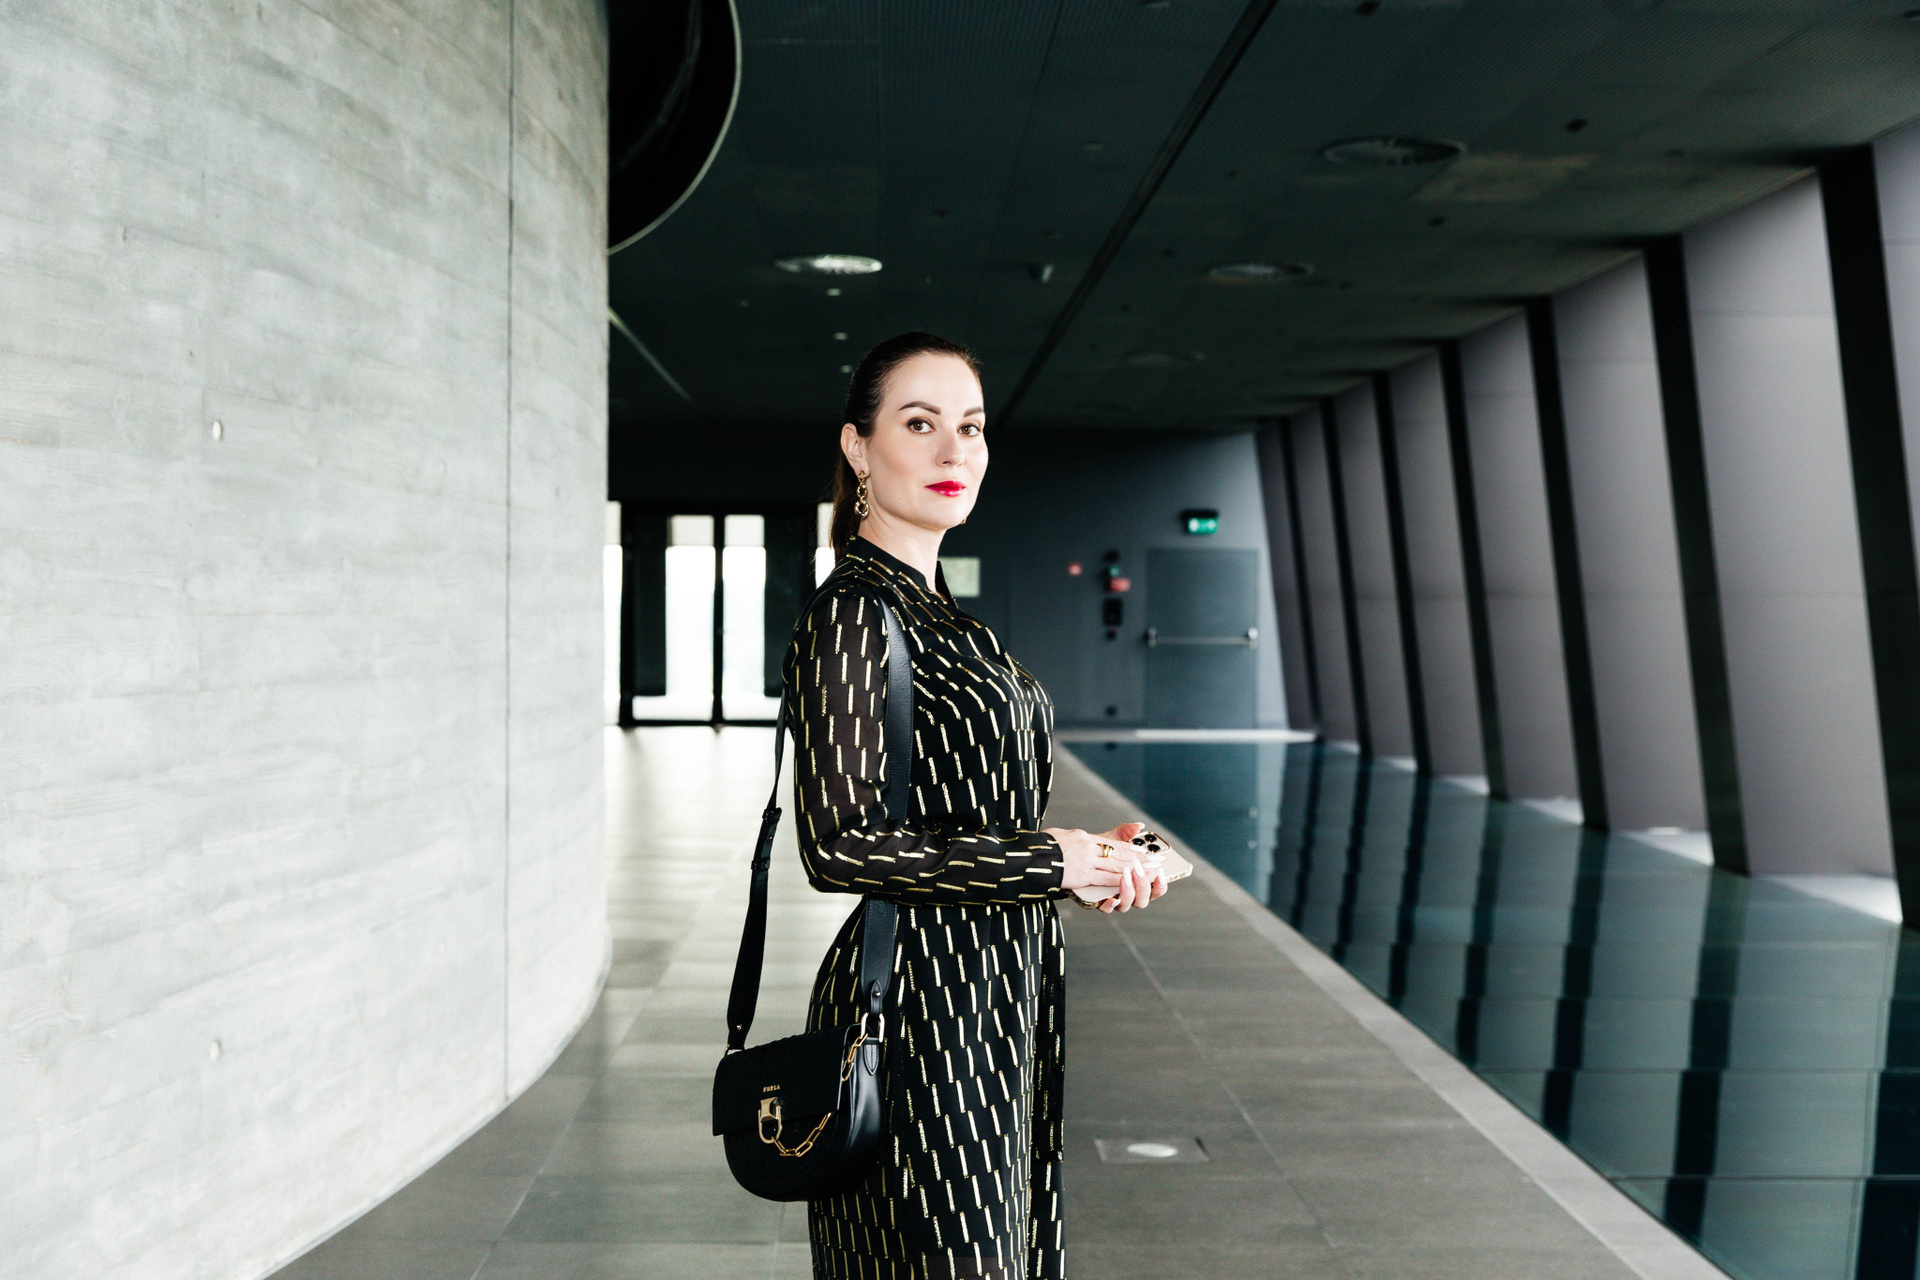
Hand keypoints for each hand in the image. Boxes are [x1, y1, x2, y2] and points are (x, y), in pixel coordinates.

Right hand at [1045, 822, 1168, 912]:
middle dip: (1140, 857)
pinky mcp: (1081, 874)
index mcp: (1084, 837)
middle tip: (1157, 859)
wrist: (1027, 858)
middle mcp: (1087, 846)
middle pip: (1119, 852)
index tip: (1145, 850)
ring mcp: (1085, 860)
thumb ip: (1086, 839)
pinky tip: (1131, 880)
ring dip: (1136, 867)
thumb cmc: (1044, 849)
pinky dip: (1120, 879)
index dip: (1132, 847)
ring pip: (1116, 864)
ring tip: (1150, 869)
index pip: (1113, 842)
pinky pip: (1105, 878)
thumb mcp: (1066, 836)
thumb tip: (1097, 839)